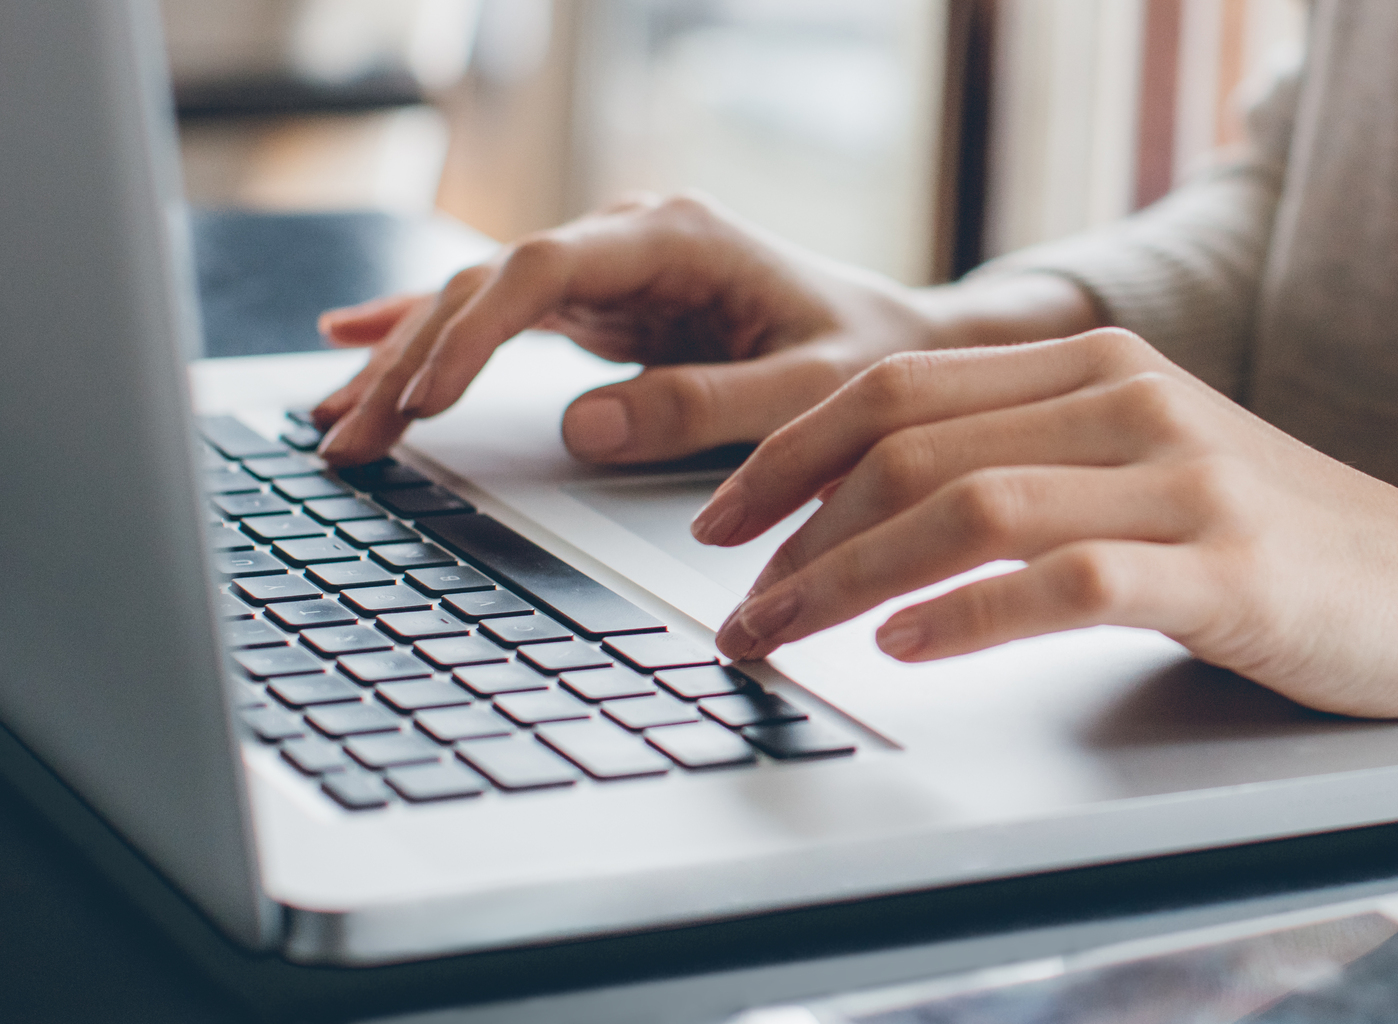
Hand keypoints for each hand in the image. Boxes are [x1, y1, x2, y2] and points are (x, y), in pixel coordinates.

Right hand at [310, 194, 1093, 466]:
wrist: (900, 345)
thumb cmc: (868, 360)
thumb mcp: (807, 391)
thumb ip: (705, 407)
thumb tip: (581, 428)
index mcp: (678, 238)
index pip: (544, 269)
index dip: (473, 330)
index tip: (422, 397)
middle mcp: (630, 239)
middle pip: (489, 285)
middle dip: (411, 360)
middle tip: (348, 436)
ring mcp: (610, 270)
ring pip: (478, 302)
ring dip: (403, 360)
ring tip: (334, 421)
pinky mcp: (602, 305)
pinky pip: (498, 317)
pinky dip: (428, 335)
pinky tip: (356, 342)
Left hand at [697, 328, 1397, 750]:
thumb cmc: (1260, 537)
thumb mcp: (1132, 462)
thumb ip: (1016, 456)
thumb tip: (861, 507)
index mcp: (1090, 364)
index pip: (896, 388)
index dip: (788, 454)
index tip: (721, 519)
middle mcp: (1126, 401)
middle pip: (908, 446)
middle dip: (795, 530)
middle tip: (737, 606)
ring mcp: (1179, 480)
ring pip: (967, 509)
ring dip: (849, 578)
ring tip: (784, 634)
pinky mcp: (1222, 568)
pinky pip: (1063, 582)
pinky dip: (967, 616)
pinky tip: (905, 647)